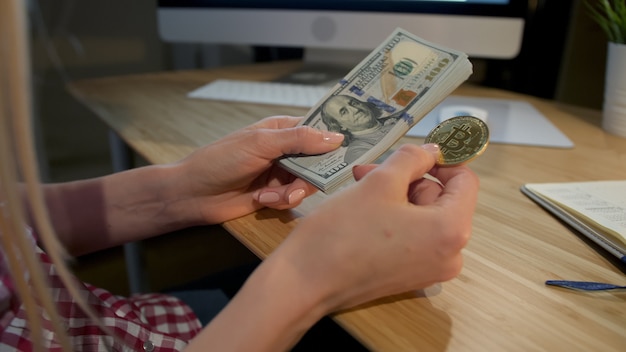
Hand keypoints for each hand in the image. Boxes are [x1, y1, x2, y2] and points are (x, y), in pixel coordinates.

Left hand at [173, 116, 343, 223]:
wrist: (193, 194)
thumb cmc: (220, 160)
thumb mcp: (261, 144)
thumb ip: (299, 140)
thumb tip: (336, 138)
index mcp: (282, 129)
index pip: (317, 129)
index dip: (334, 138)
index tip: (353, 146)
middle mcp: (285, 150)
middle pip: (319, 160)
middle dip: (313, 174)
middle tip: (303, 181)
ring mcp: (281, 173)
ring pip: (309, 183)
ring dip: (292, 192)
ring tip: (272, 196)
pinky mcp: (276, 195)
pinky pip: (294, 199)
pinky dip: (280, 201)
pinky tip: (262, 200)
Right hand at [270, 143, 478, 312]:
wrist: (306, 281)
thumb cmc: (343, 233)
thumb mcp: (380, 182)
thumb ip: (412, 159)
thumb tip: (431, 151)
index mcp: (451, 231)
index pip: (465, 181)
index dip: (441, 159)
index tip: (416, 150)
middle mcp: (449, 255)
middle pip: (441, 199)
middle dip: (409, 178)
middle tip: (373, 168)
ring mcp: (429, 269)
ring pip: (423, 216)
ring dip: (396, 194)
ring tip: (362, 183)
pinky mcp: (409, 276)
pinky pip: (412, 236)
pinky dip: (394, 216)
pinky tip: (365, 205)